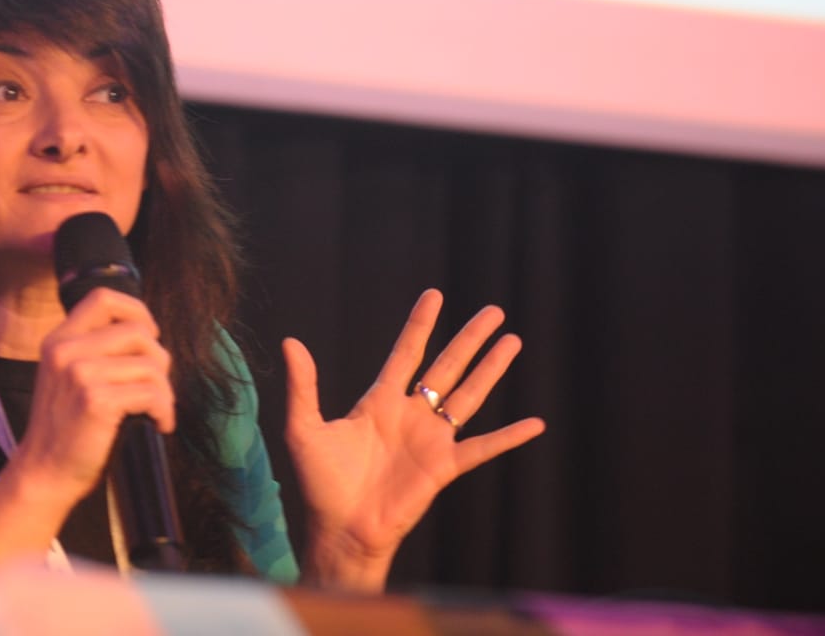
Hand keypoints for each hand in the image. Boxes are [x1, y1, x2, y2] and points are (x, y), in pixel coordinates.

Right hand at [11, 287, 175, 508]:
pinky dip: (164, 410)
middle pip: (137, 331)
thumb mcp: (66, 376)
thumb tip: (147, 336)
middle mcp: (66, 351)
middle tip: (155, 387)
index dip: (136, 310)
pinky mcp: (96, 401)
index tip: (147, 336)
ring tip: (156, 410)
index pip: (103, 298)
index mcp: (58, 340)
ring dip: (164, 390)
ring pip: (150, 364)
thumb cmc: (65, 429)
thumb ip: (92, 350)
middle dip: (158, 359)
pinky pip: (152, 393)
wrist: (44, 472)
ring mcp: (79, 374)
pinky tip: (158, 424)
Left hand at [282, 289, 544, 591]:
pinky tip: (534, 423)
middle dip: (469, 338)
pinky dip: (508, 437)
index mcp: (378, 402)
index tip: (435, 295)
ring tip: (512, 341)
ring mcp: (430, 440)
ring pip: (468, 396)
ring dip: (491, 369)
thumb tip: (290, 341)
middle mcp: (409, 415)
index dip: (420, 325)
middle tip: (494, 311)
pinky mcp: (444, 467)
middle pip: (446, 367)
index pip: (406, 353)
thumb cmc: (319, 484)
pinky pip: (482, 448)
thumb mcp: (303, 429)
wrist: (340, 530)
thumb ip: (303, 386)